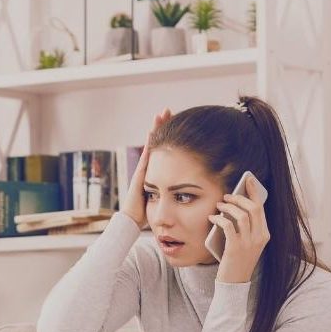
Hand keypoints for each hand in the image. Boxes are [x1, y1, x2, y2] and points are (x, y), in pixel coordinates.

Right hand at [122, 108, 172, 228]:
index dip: (172, 137)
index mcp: (158, 172)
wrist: (132, 220)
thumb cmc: (149, 214)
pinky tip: (152, 129)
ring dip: (157, 128)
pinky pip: (147, 152)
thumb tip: (197, 194)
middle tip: (168, 110)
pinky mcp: (140, 172)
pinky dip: (150, 141)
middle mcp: (150, 167)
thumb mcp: (167, 201)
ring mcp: (144, 168)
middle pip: (159, 142)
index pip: (166, 151)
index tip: (179, 124)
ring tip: (162, 113)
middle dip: (163, 126)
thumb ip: (177, 195)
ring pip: (152, 143)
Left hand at [210, 189, 269, 282]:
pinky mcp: (236, 248)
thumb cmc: (236, 261)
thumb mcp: (246, 243)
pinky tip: (213, 218)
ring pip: (242, 215)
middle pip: (253, 209)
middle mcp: (260, 237)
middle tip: (227, 195)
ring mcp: (249, 243)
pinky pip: (228, 227)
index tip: (248, 180)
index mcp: (265, 235)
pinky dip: (220, 219)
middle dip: (239, 198)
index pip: (261, 208)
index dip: (254, 192)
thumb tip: (234, 207)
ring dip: (229, 207)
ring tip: (219, 205)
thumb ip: (245, 228)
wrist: (234, 283)